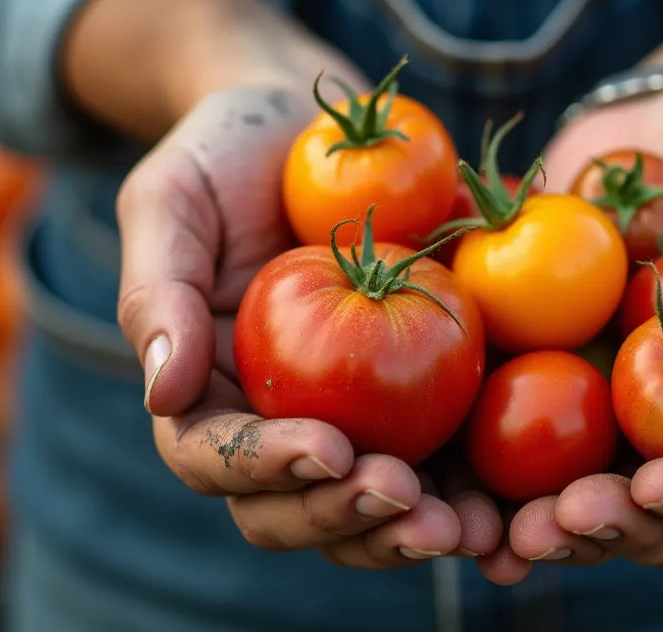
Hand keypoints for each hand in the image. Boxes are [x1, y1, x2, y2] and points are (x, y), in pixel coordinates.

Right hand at [116, 82, 502, 566]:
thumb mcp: (172, 200)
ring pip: (366, 511)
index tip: (327, 446)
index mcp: (203, 393)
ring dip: (409, 533)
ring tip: (464, 527)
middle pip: (291, 510)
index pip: (215, 457)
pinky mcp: (416, 408)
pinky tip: (504, 508)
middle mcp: (272, 425)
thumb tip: (163, 393)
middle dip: (344, 517)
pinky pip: (439, 469)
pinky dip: (468, 499)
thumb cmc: (227, 156)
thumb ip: (158, 291)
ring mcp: (348, 423)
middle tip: (402, 494)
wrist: (319, 130)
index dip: (264, 467)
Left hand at [484, 87, 662, 578]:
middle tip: (562, 519)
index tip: (659, 483)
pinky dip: (472, 485)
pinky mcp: (536, 389)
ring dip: (537, 531)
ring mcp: (607, 423)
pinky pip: (502, 451)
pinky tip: (439, 494)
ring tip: (498, 531)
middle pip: (656, 524)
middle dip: (610, 531)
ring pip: (576, 508)